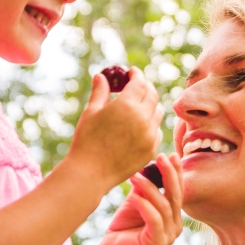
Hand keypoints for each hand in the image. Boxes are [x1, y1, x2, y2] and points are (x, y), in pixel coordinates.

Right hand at [67, 67, 162, 187]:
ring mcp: (149, 135)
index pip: (139, 82)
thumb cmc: (86, 140)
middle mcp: (143, 118)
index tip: (132, 72)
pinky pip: (156, 131)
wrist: (90, 173)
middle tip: (136, 86)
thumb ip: (100, 92)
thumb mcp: (91, 112)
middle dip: (145, 87)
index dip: (136, 75)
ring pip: (157, 112)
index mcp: (127, 105)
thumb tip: (102, 76)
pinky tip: (139, 125)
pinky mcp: (151, 149)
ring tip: (138, 106)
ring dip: (149, 105)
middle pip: (152, 95)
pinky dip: (151, 124)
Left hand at [97, 153, 183, 244]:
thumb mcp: (136, 201)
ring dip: (149, 188)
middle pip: (176, 196)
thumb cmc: (122, 226)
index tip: (170, 154)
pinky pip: (154, 219)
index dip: (176, 172)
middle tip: (160, 156)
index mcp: (174, 217)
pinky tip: (132, 197)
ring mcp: (168, 237)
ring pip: (164, 206)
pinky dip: (143, 205)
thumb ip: (145, 187)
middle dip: (169, 174)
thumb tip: (150, 165)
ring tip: (135, 176)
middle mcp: (175, 227)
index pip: (178, 191)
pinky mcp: (156, 243)